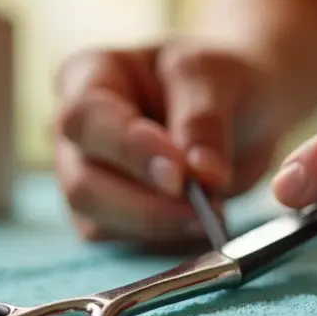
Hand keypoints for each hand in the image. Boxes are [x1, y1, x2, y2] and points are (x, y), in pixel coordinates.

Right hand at [53, 39, 284, 245]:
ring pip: (97, 220)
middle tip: (206, 204)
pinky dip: (165, 239)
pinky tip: (200, 222)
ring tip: (213, 210)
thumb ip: (204, 121)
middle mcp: (77, 130)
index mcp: (89, 75)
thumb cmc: (217, 76)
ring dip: (159, 225)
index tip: (180, 175)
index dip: (130, 151)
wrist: (240, 106)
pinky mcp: (109, 213)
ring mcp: (86, 174)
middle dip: (146, 203)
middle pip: (82, 182)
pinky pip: (123, 241)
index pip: (87, 119)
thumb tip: (201, 175)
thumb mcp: (216, 77)